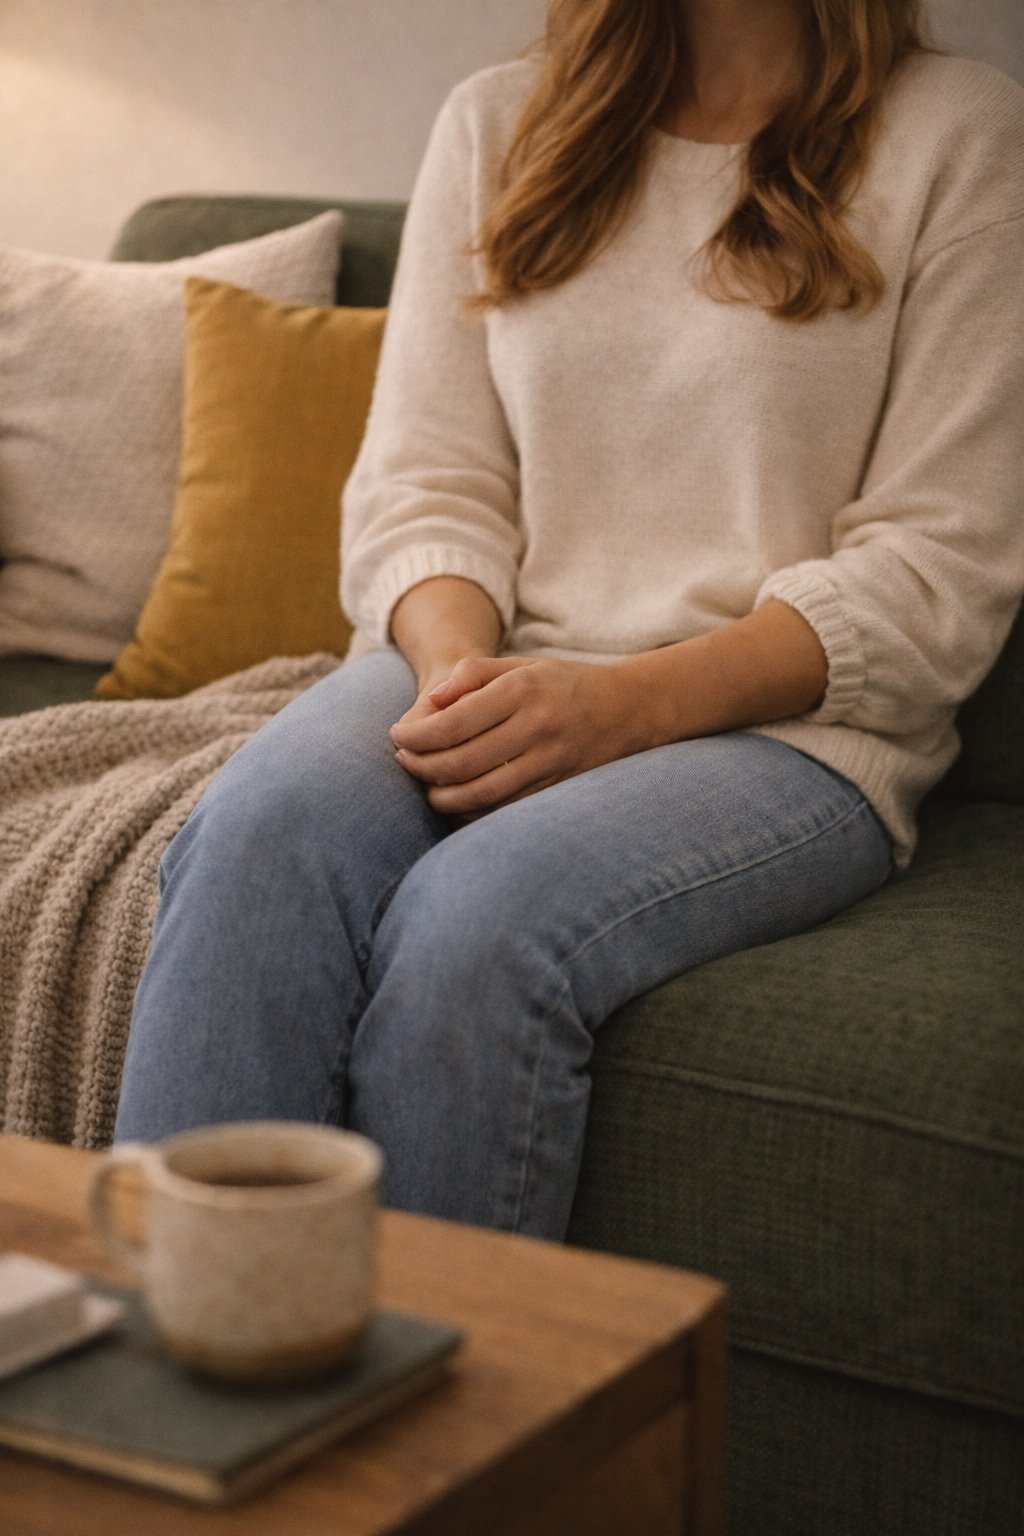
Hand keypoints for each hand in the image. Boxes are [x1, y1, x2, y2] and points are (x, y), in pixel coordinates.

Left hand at [390, 655, 637, 816]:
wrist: (629, 709)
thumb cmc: (564, 684)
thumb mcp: (522, 665)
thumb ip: (473, 674)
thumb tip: (432, 702)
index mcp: (523, 691)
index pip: (452, 723)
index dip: (414, 736)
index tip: (397, 736)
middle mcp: (537, 727)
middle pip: (460, 762)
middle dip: (420, 767)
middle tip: (402, 762)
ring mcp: (551, 762)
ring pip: (481, 793)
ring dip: (441, 795)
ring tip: (425, 785)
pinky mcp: (558, 788)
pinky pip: (505, 809)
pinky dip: (472, 811)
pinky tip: (456, 800)